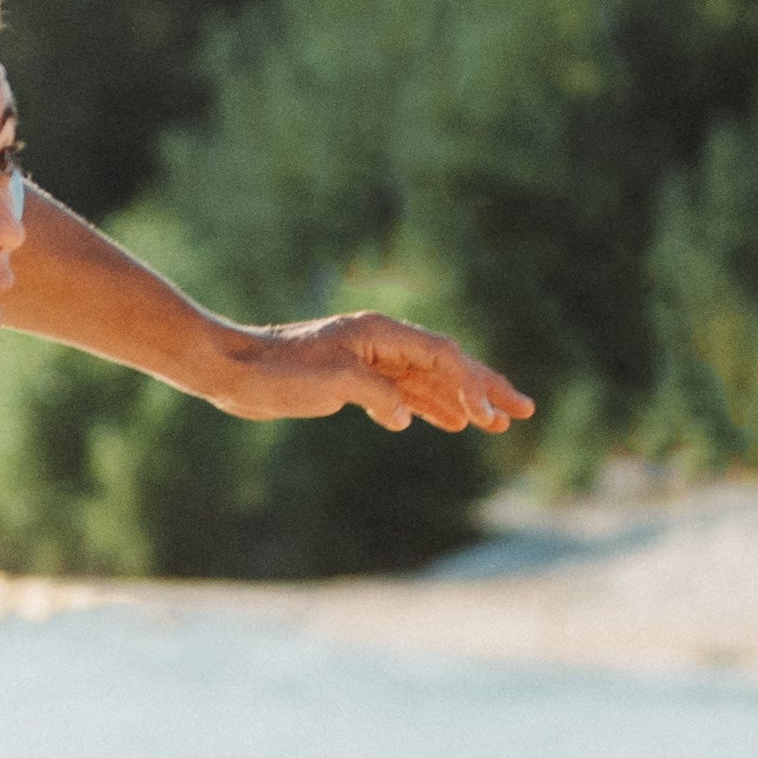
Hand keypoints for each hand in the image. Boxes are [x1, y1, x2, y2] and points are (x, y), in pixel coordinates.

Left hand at [211, 312, 533, 433]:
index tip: (487, 417)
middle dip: (485, 388)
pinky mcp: (354, 380)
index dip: (469, 386)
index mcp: (380, 333)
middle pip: (446, 365)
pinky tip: (447, 423)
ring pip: (428, 382)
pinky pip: (404, 393)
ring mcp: (369, 361)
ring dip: (462, 402)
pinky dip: (429, 408)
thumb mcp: (332, 382)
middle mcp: (381, 342)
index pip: (441, 357)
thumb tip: (404, 415)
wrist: (234, 370)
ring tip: (496, 424)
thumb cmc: (278, 371)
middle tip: (524, 411)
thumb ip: (377, 394)